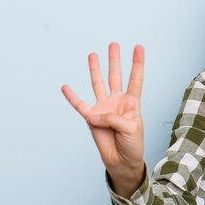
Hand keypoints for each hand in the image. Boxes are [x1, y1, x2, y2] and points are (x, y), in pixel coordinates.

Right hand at [62, 42, 144, 196]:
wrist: (122, 160)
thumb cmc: (132, 144)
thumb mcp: (129, 128)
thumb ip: (113, 118)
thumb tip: (94, 114)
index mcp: (132, 102)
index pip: (136, 79)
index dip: (137, 63)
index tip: (139, 47)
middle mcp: (117, 101)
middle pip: (116, 76)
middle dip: (115, 60)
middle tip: (114, 44)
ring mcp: (104, 108)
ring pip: (98, 84)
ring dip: (95, 70)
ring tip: (93, 54)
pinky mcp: (92, 118)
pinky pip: (80, 105)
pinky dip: (72, 97)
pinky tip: (65, 86)